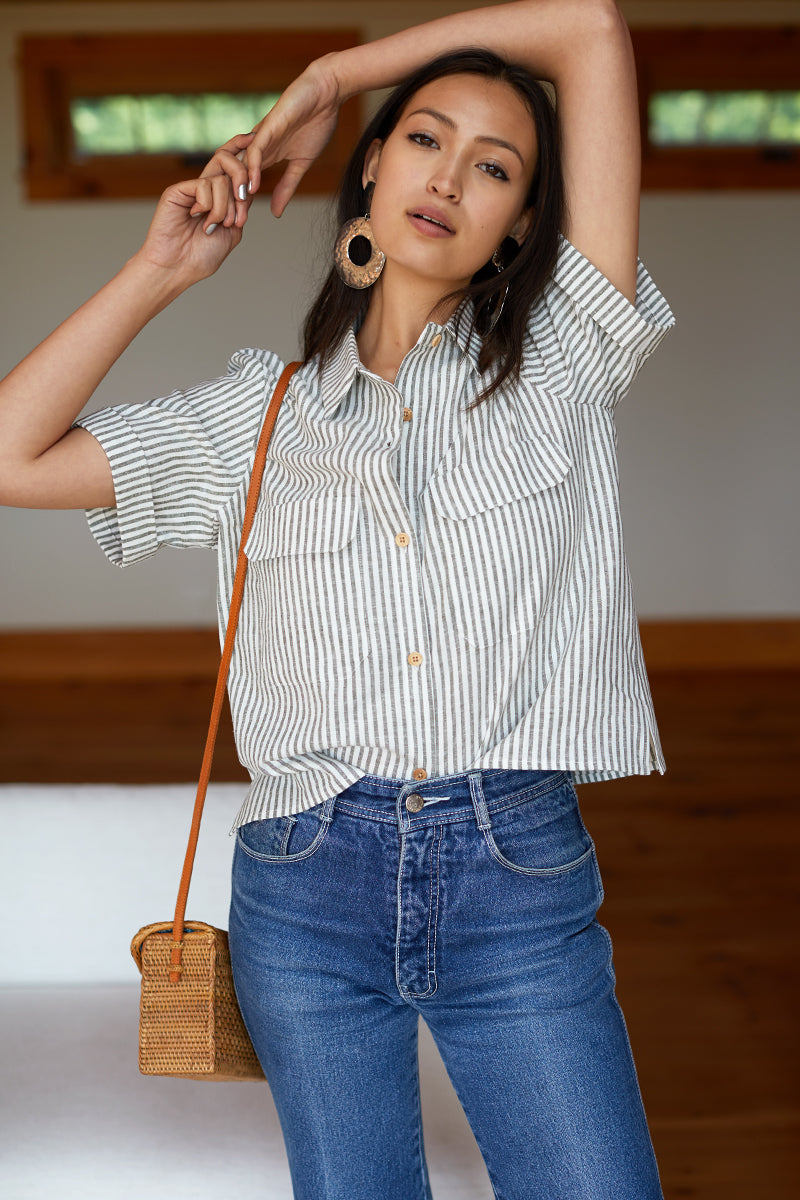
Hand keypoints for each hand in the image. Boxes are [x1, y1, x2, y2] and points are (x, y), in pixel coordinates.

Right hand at [135, 135, 255, 284]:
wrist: (177, 268)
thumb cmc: (201, 256)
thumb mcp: (232, 233)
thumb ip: (240, 208)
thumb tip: (247, 185)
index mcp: (218, 198)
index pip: (233, 169)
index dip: (242, 151)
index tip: (253, 137)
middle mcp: (204, 189)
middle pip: (227, 161)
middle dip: (241, 180)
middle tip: (241, 206)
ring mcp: (191, 189)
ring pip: (220, 180)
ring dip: (225, 207)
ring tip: (214, 226)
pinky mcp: (177, 190)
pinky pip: (204, 186)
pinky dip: (209, 206)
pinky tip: (198, 219)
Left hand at [243, 57, 342, 215]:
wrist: (326, 94)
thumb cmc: (316, 123)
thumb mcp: (301, 164)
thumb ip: (287, 186)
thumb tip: (276, 212)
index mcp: (265, 156)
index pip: (247, 183)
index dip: (241, 204)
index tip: (239, 225)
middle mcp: (258, 147)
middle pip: (238, 177)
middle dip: (234, 201)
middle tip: (231, 225)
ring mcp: (261, 137)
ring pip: (242, 166)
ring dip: (240, 189)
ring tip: (240, 210)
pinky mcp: (268, 127)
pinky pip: (255, 150)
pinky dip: (253, 169)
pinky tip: (253, 186)